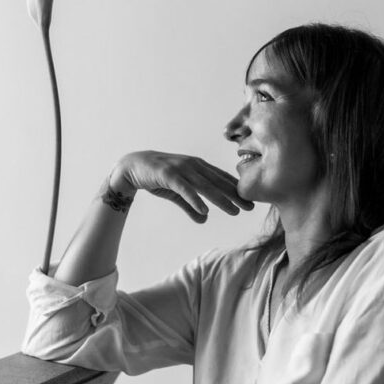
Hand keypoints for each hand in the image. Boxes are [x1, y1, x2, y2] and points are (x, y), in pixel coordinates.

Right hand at [108, 151, 253, 222]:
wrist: (133, 167)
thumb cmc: (157, 177)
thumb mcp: (177, 193)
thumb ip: (191, 206)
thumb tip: (205, 218)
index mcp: (198, 166)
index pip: (221, 179)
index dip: (236, 190)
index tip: (250, 201)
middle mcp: (193, 165)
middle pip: (218, 182)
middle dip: (235, 195)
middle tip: (250, 207)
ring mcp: (181, 169)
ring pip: (205, 186)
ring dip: (221, 199)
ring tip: (234, 211)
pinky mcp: (168, 175)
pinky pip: (185, 189)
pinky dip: (196, 199)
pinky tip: (205, 211)